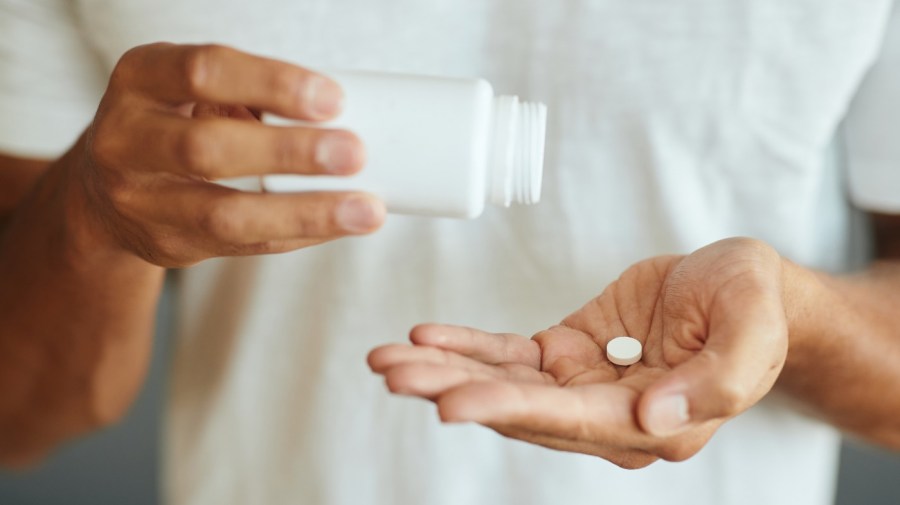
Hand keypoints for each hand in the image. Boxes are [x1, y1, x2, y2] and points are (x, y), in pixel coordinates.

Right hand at [71, 43, 383, 266]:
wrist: (107, 188)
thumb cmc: (174, 122)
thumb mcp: (192, 90)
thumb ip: (251, 95)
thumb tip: (346, 115)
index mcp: (140, 78)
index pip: (204, 72)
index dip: (272, 84)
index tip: (333, 99)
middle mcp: (126, 139)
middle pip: (208, 148)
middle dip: (289, 152)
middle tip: (355, 153)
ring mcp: (139, 199)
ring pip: (225, 214)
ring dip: (304, 212)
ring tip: (365, 210)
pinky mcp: (166, 244)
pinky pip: (242, 245)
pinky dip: (298, 234)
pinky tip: (340, 226)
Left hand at [368, 238, 787, 467]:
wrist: (741, 288)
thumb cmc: (753, 307)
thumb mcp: (751, 329)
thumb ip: (716, 379)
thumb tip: (654, 418)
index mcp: (655, 423)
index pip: (568, 421)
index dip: (508, 410)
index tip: (451, 403)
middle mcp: (609, 415)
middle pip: (519, 409)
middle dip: (453, 391)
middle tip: (394, 375)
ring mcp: (583, 386)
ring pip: (503, 384)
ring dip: (444, 372)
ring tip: (386, 360)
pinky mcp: (568, 354)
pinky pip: (509, 354)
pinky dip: (466, 346)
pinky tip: (425, 337)